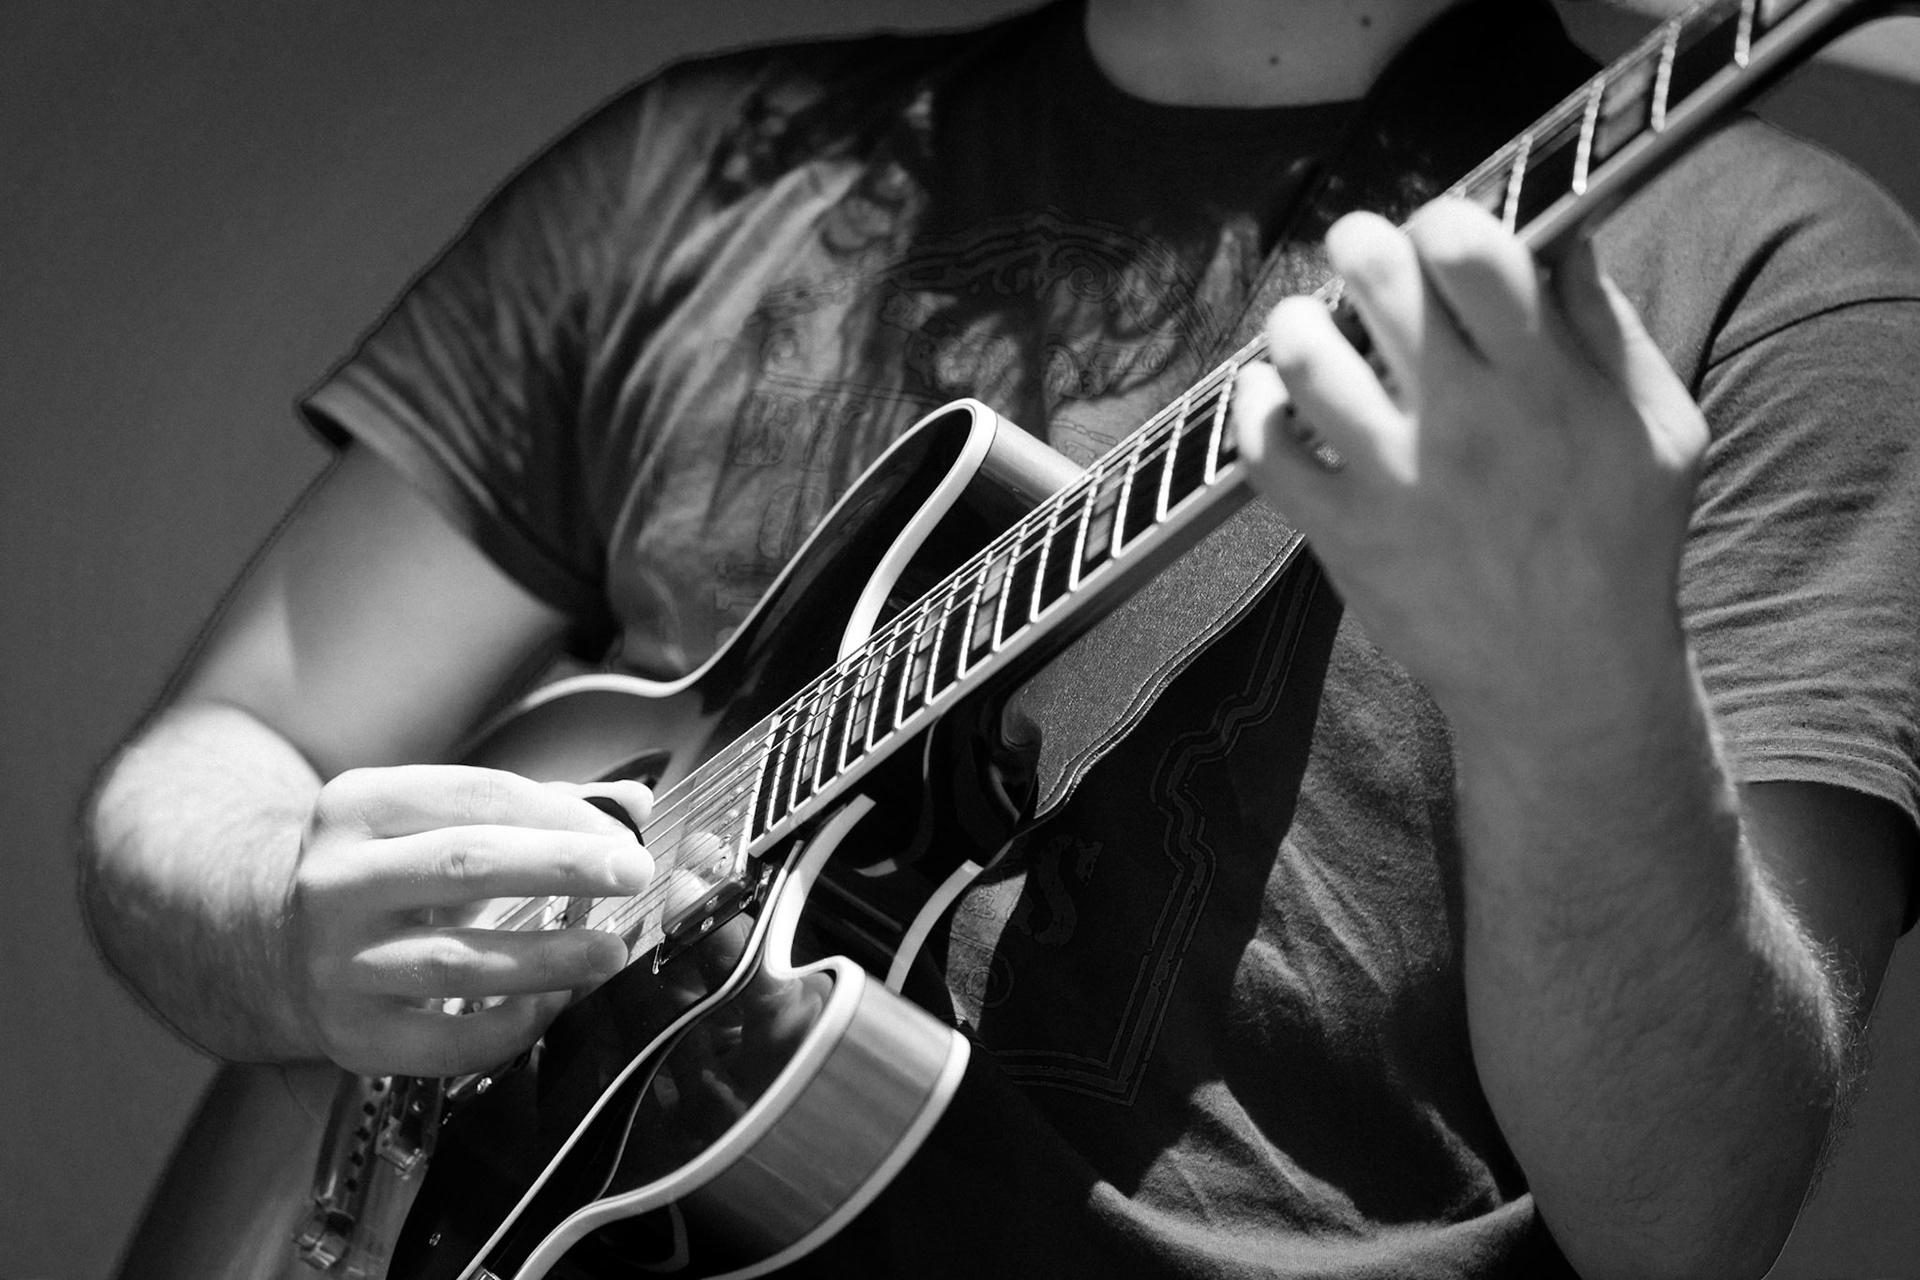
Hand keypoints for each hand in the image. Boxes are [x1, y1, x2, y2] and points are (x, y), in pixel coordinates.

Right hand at [283, 765, 653, 1076]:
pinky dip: (508, 1027)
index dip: (560, 815)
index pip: (476, 796)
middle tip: (635, 873)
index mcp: (359, 805)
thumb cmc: (389, 872)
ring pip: (456, 960)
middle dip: (561, 867)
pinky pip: (443, 1040)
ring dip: (547, 957)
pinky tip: (554, 1007)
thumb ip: (536, 809)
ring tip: (610, 952)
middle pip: (466, 865)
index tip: (624, 836)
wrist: (278, 946)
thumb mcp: (436, 821)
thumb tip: (632, 806)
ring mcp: (336, 961)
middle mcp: (336, 880)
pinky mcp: (349, 1034)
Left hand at [1233, 198, 1708, 744]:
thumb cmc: (1621, 548)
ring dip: (1297, 320)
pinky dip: (1254, 408)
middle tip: (1360, 260)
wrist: (1566, 682)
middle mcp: (1464, 422)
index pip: (1470, 252)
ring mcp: (1394, 480)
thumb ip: (1609, 326)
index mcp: (1547, 382)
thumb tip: (1563, 230)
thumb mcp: (1660, 429)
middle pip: (1377, 280)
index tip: (1436, 234)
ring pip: (1305, 356)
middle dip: (1359, 245)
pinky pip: (1263, 451)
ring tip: (1311, 326)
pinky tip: (1272, 396)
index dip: (1440, 218)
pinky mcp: (1343, 535)